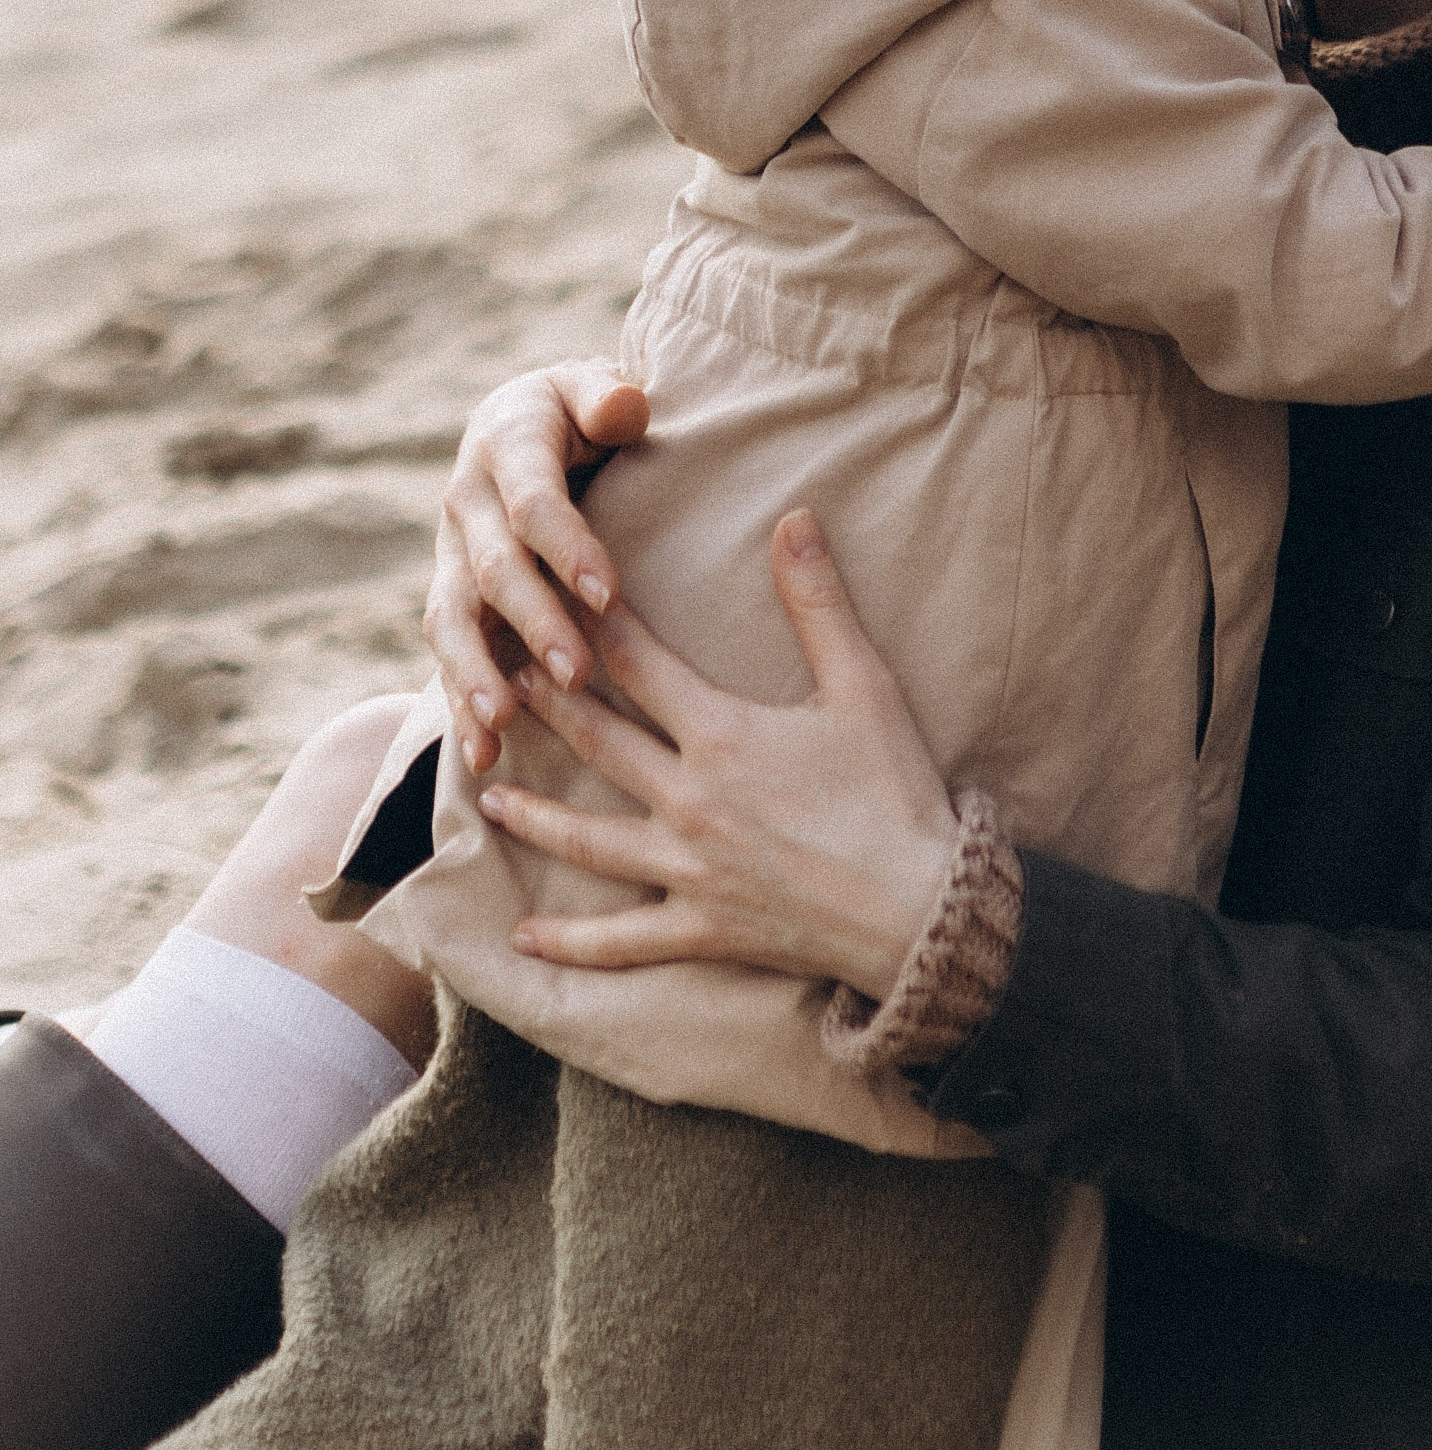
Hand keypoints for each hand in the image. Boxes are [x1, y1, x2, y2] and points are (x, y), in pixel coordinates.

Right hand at [424, 361, 651, 771]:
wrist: (519, 420)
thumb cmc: (577, 407)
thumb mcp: (590, 385)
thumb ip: (607, 396)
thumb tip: (625, 407)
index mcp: (506, 444)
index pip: (533, 503)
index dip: (568, 547)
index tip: (609, 592)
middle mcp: (466, 501)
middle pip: (494, 569)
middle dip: (534, 623)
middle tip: (578, 673)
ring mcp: (451, 551)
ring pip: (455, 619)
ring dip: (477, 675)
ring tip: (505, 726)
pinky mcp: (451, 593)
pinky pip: (449, 652)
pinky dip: (460, 704)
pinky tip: (481, 757)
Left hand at [482, 512, 958, 1002]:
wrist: (917, 910)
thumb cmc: (893, 793)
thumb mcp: (863, 686)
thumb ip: (819, 601)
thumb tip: (794, 517)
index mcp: (721, 735)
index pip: (638, 666)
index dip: (592, 626)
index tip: (551, 593)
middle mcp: (688, 800)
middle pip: (597, 743)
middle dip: (544, 704)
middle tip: (494, 677)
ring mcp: (687, 871)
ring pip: (588, 840)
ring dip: (533, 815)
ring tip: (486, 794)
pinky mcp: (700, 928)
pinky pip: (621, 941)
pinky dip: (570, 943)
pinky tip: (525, 939)